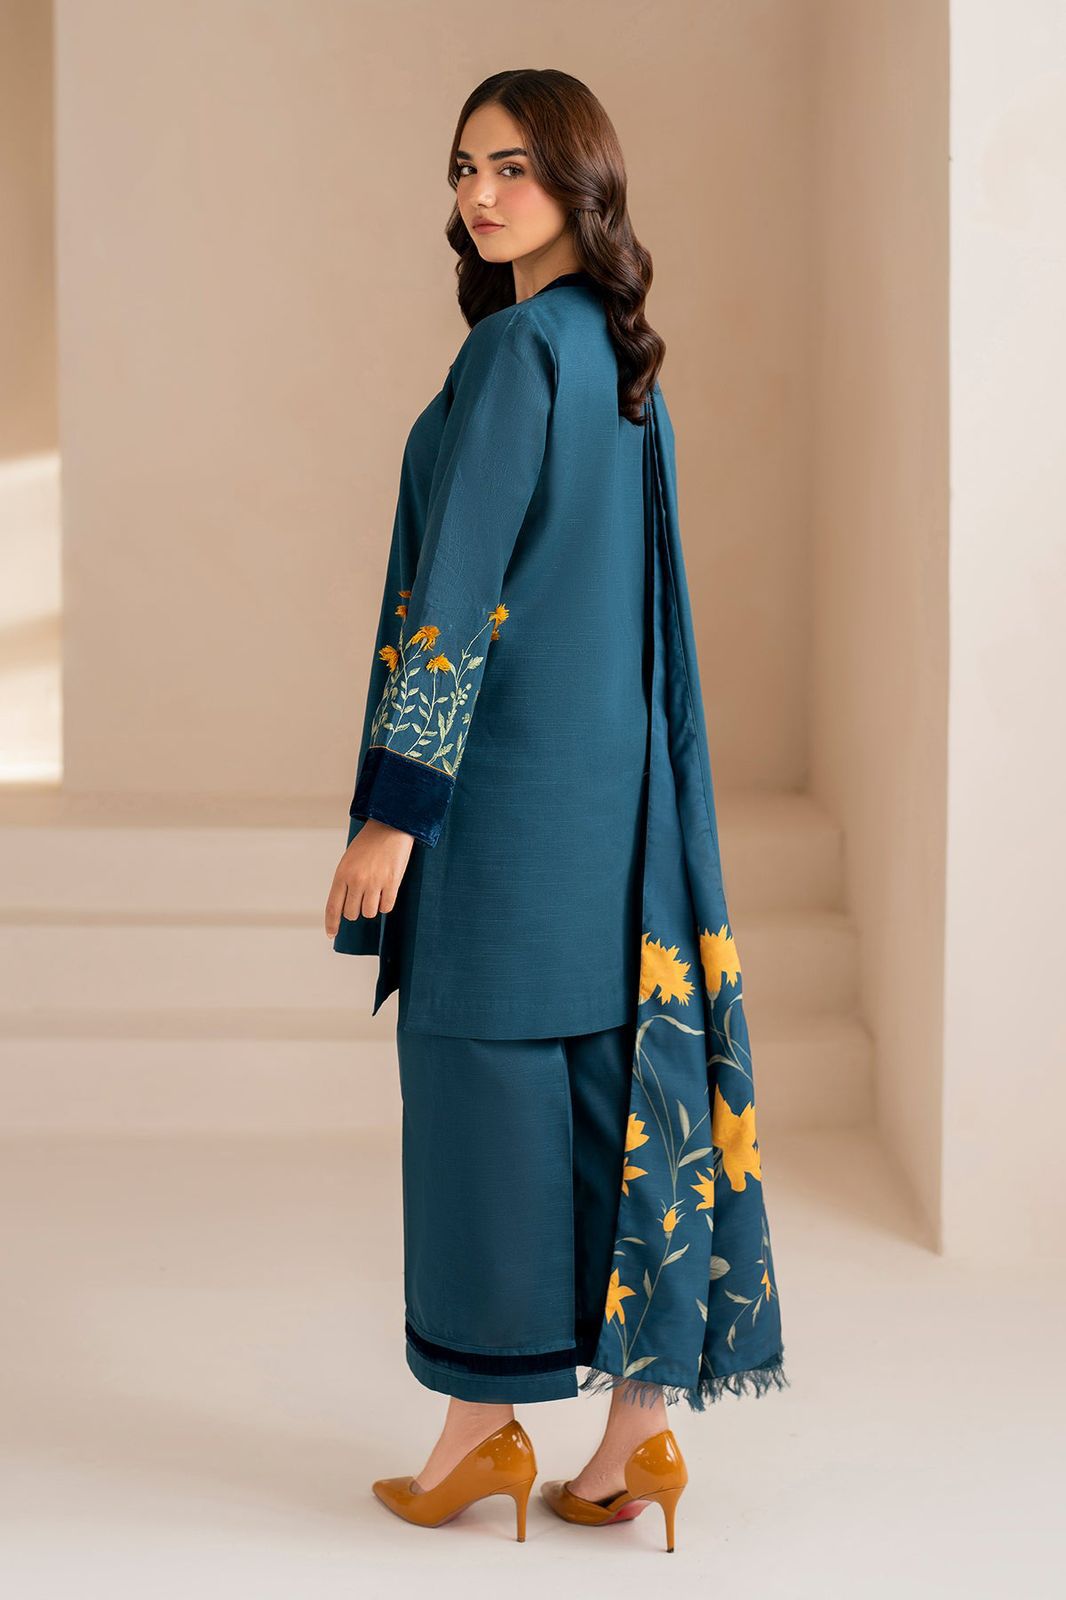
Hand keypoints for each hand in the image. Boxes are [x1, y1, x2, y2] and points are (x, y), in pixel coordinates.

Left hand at [324, 819, 415, 936]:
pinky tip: (386, 891)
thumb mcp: (349, 860)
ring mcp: (375, 883)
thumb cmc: (368, 843)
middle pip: (352, 913)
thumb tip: (346, 907)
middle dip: (356, 909)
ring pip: (369, 913)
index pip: (333, 907)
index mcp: (342, 874)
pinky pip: (386, 907)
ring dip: (372, 907)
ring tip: (376, 891)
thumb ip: (345, 882)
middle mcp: (357, 881)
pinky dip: (385, 904)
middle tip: (363, 896)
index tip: (331, 934)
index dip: (331, 924)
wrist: (390, 825)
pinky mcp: (392, 883)